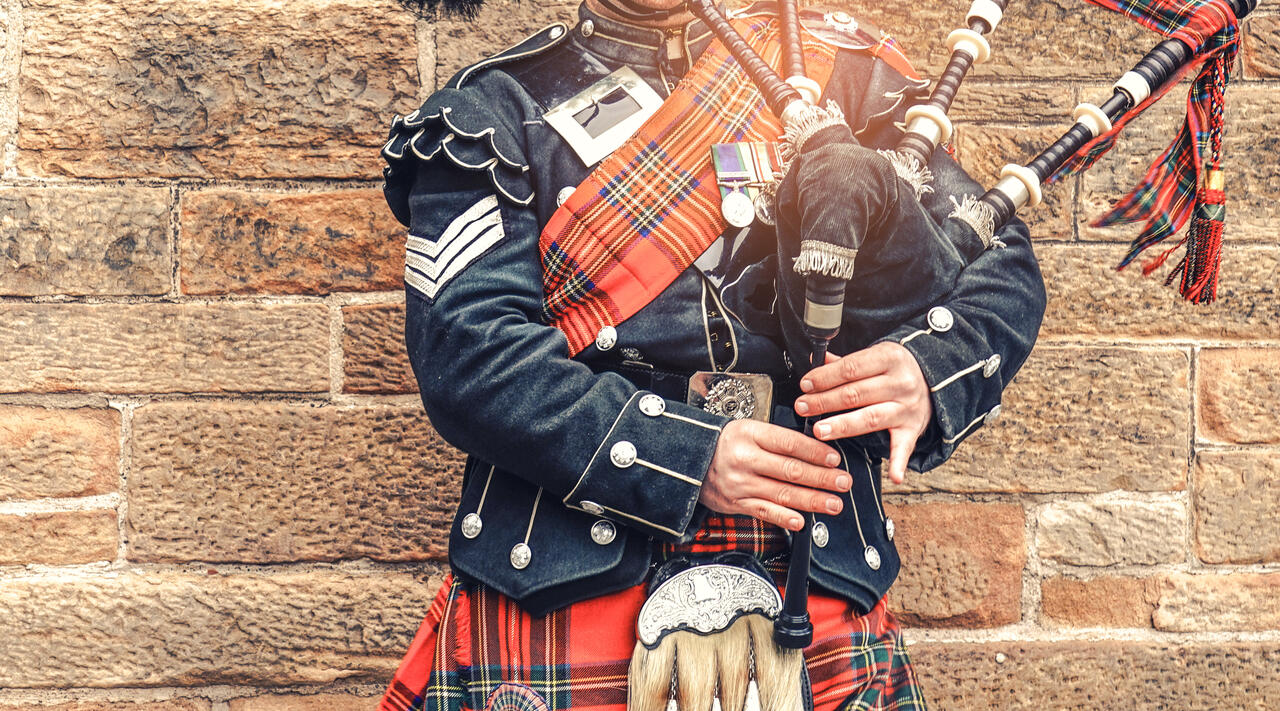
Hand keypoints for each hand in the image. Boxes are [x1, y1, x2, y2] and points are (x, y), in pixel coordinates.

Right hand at [700, 419, 850, 531]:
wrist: (689, 461)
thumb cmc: (724, 444)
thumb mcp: (748, 429)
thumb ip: (778, 439)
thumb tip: (816, 451)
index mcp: (750, 435)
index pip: (788, 443)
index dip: (814, 452)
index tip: (834, 459)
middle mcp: (745, 459)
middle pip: (790, 470)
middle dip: (821, 478)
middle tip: (842, 482)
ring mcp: (740, 484)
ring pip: (781, 493)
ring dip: (811, 500)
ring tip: (833, 503)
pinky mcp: (736, 503)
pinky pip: (764, 512)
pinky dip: (784, 518)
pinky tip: (801, 522)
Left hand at [793, 341, 931, 484]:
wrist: (933, 382)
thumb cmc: (893, 369)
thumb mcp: (875, 357)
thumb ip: (845, 362)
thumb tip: (816, 358)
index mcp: (889, 358)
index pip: (851, 368)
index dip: (826, 377)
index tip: (805, 385)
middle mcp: (901, 383)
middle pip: (856, 394)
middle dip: (825, 401)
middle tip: (802, 408)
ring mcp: (907, 408)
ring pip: (870, 418)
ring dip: (843, 425)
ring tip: (819, 431)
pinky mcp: (912, 429)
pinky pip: (905, 447)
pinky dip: (899, 462)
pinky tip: (894, 477)